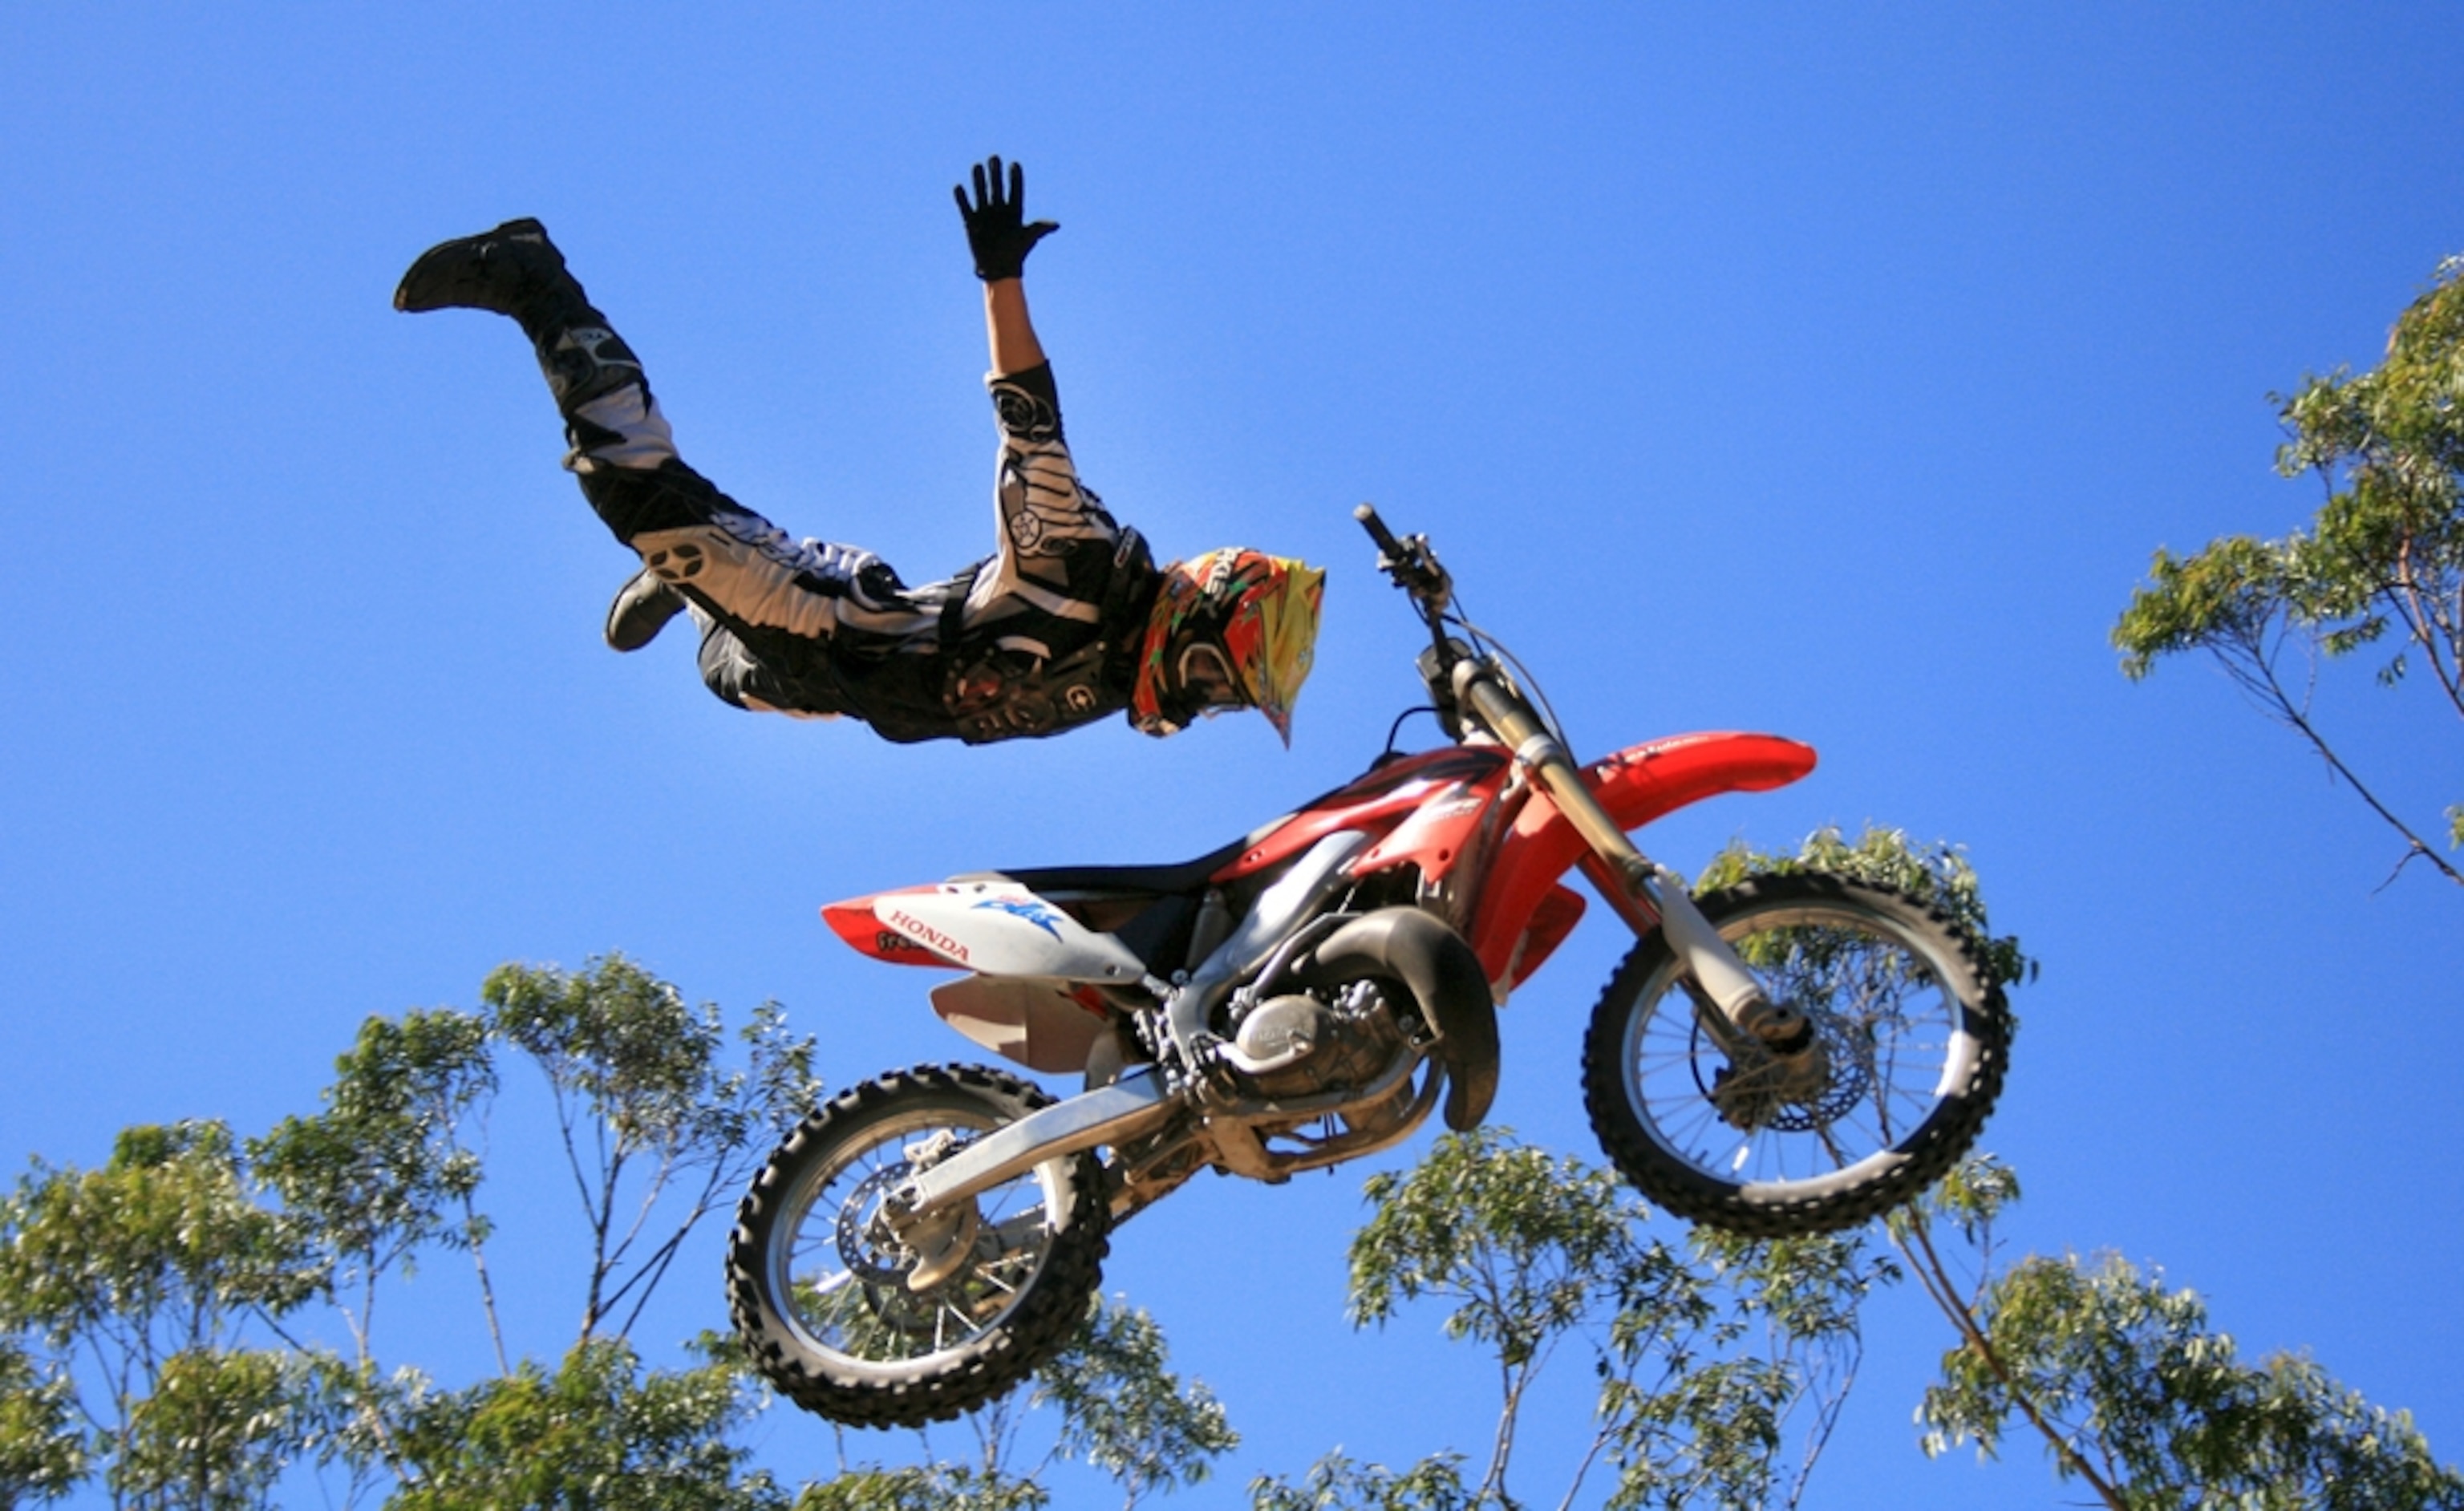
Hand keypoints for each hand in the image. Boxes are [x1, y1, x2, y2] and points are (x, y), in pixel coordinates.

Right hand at [953, 155, 1057, 281]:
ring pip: (981, 193)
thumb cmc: (1017, 253)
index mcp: (1014, 211)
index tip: (1015, 164)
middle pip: (997, 187)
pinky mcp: (971, 222)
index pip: (1015, 190)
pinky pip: (965, 207)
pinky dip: (962, 198)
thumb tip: (1056, 225)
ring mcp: (985, 214)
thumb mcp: (1029, 238)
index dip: (1015, 178)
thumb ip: (1040, 228)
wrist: (999, 268)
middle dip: (995, 173)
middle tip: (994, 158)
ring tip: (978, 166)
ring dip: (979, 180)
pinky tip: (959, 187)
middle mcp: (999, 209)